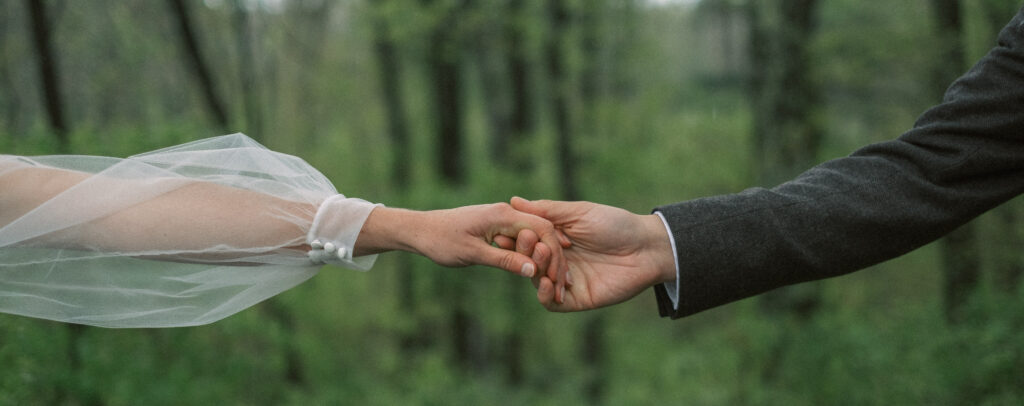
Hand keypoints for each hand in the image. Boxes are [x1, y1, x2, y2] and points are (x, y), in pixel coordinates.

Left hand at [355, 204, 569, 289]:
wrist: (419, 230)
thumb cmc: (441, 240)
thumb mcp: (472, 253)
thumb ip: (503, 260)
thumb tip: (532, 271)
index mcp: (503, 215)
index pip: (542, 229)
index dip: (554, 254)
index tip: (560, 279)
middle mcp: (506, 213)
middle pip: (544, 233)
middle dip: (556, 259)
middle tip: (564, 286)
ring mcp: (502, 219)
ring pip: (535, 237)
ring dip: (546, 259)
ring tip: (557, 284)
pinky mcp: (497, 227)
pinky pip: (523, 240)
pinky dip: (533, 256)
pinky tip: (539, 273)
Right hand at [499, 197, 675, 311]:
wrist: (646, 248)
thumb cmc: (615, 224)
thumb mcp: (578, 212)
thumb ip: (547, 210)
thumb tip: (513, 201)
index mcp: (555, 239)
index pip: (526, 240)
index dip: (515, 236)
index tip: (505, 231)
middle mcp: (557, 260)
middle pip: (528, 261)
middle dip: (524, 251)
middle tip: (529, 241)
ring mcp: (566, 281)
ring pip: (536, 280)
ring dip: (535, 269)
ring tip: (541, 256)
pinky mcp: (577, 299)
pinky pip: (551, 302)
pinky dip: (544, 294)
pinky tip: (546, 282)